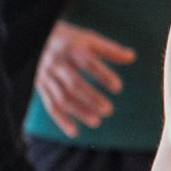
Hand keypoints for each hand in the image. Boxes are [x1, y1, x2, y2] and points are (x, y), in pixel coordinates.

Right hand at [36, 21, 134, 135]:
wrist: (38, 39)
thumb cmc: (71, 40)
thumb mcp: (89, 39)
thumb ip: (110, 50)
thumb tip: (132, 56)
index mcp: (72, 49)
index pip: (88, 63)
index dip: (103, 75)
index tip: (118, 87)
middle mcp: (58, 63)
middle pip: (74, 83)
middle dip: (91, 98)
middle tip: (108, 110)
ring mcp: (47, 76)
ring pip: (62, 97)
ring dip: (78, 111)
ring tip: (96, 122)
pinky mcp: (41, 87)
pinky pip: (50, 106)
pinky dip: (61, 120)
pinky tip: (74, 132)